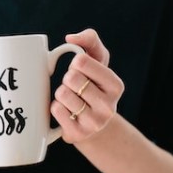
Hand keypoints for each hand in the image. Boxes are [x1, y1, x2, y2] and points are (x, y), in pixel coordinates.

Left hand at [51, 28, 124, 142]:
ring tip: (71, 100)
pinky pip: (56, 110)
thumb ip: (90, 40)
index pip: (81, 61)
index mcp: (116, 85)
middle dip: (67, 79)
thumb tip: (71, 38)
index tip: (81, 71)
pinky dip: (56, 107)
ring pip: (62, 94)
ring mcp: (94, 123)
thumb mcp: (97, 60)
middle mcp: (109, 106)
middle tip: (75, 87)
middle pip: (71, 78)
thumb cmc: (93, 85)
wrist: (93, 124)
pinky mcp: (78, 134)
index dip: (75, 63)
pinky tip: (66, 111)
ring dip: (61, 94)